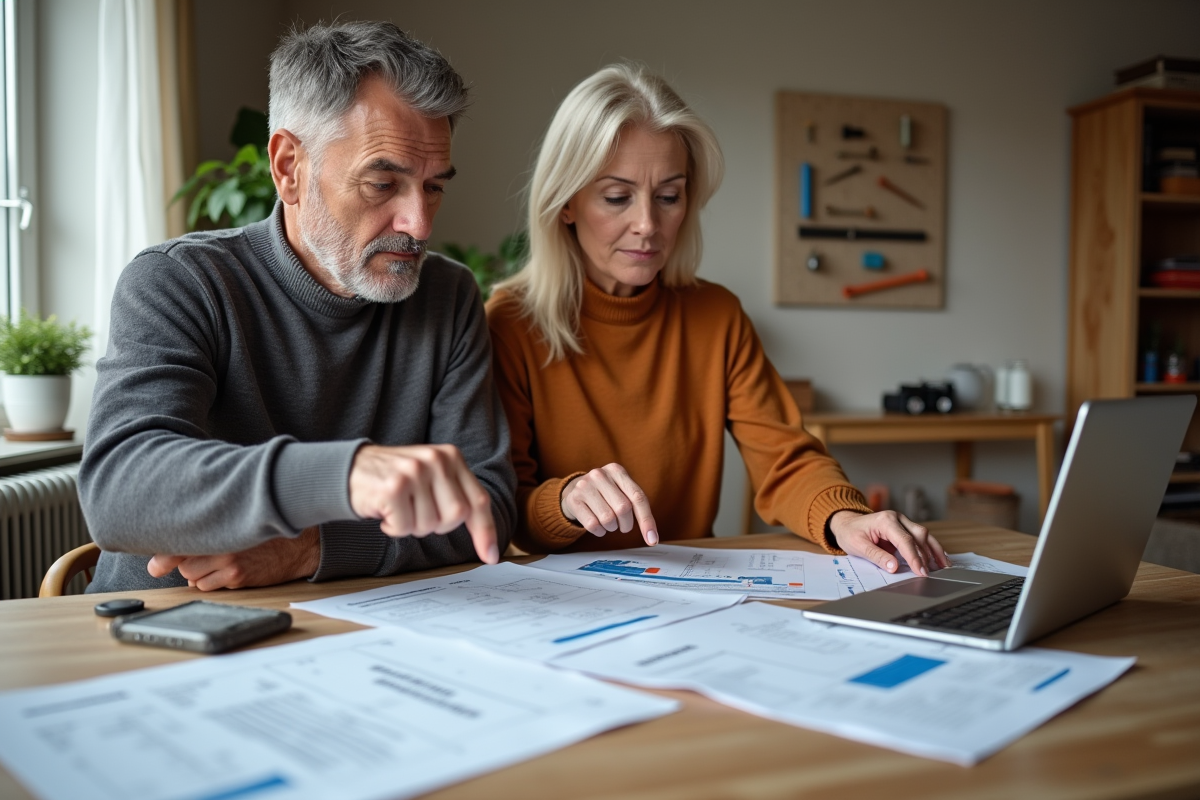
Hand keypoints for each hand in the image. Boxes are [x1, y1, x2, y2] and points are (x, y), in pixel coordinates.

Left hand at [147, 526, 320, 590]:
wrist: (300, 544)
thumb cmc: (267, 531)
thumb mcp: (239, 520)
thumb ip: (210, 526)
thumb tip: (175, 551)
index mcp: (219, 523)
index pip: (180, 542)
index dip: (162, 555)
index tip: (155, 565)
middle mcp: (221, 541)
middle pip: (182, 562)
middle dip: (186, 563)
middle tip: (192, 560)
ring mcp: (229, 560)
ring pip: (193, 577)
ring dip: (199, 574)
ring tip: (217, 563)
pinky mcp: (238, 576)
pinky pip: (209, 586)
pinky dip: (212, 582)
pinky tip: (229, 571)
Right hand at [348, 443, 498, 563]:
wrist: (349, 468)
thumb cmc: (396, 479)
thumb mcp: (431, 476)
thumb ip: (456, 495)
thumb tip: (485, 540)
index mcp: (451, 456)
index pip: (478, 500)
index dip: (486, 531)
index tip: (490, 556)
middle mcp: (436, 460)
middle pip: (456, 517)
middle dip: (437, 525)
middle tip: (418, 513)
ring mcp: (414, 472)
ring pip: (429, 525)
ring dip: (412, 526)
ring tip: (400, 508)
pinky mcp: (393, 488)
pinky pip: (405, 528)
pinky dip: (394, 528)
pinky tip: (386, 512)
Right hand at [561, 463, 658, 545]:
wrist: (574, 489)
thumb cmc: (605, 494)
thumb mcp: (621, 490)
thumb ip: (637, 505)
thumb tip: (652, 537)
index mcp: (617, 470)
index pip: (637, 497)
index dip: (646, 520)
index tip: (652, 540)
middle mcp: (600, 474)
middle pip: (623, 509)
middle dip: (626, 524)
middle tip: (623, 526)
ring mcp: (584, 486)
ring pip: (608, 518)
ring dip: (611, 528)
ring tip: (608, 523)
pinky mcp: (573, 499)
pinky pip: (593, 525)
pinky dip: (599, 531)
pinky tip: (598, 526)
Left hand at [829, 510, 949, 576]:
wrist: (846, 523)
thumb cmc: (850, 533)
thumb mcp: (858, 546)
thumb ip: (877, 556)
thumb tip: (894, 567)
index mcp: (885, 520)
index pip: (905, 540)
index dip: (914, 557)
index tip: (921, 571)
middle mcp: (897, 518)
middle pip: (919, 536)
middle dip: (926, 556)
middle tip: (930, 574)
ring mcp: (902, 521)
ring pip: (924, 535)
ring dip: (934, 551)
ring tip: (943, 567)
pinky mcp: (905, 527)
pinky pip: (922, 537)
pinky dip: (931, 548)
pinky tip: (940, 558)